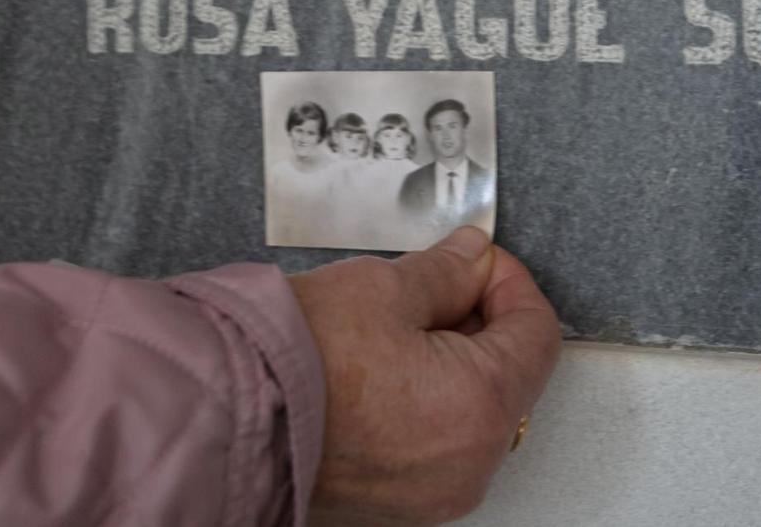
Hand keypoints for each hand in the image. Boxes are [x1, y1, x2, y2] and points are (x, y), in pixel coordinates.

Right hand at [287, 228, 560, 525]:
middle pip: (508, 377)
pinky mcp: (396, 504)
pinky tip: (376, 371)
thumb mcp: (383, 287)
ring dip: (450, 365)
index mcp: (481, 406)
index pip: (537, 333)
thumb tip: (472, 259)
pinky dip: (421, 405)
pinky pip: (434, 447)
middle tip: (434, 286)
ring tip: (392, 329)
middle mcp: (468, 464)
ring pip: (470, 414)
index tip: (479, 261)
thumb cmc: (294, 361)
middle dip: (478, 322)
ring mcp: (432, 493)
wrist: (223, 415)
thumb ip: (446, 272)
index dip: (509, 282)